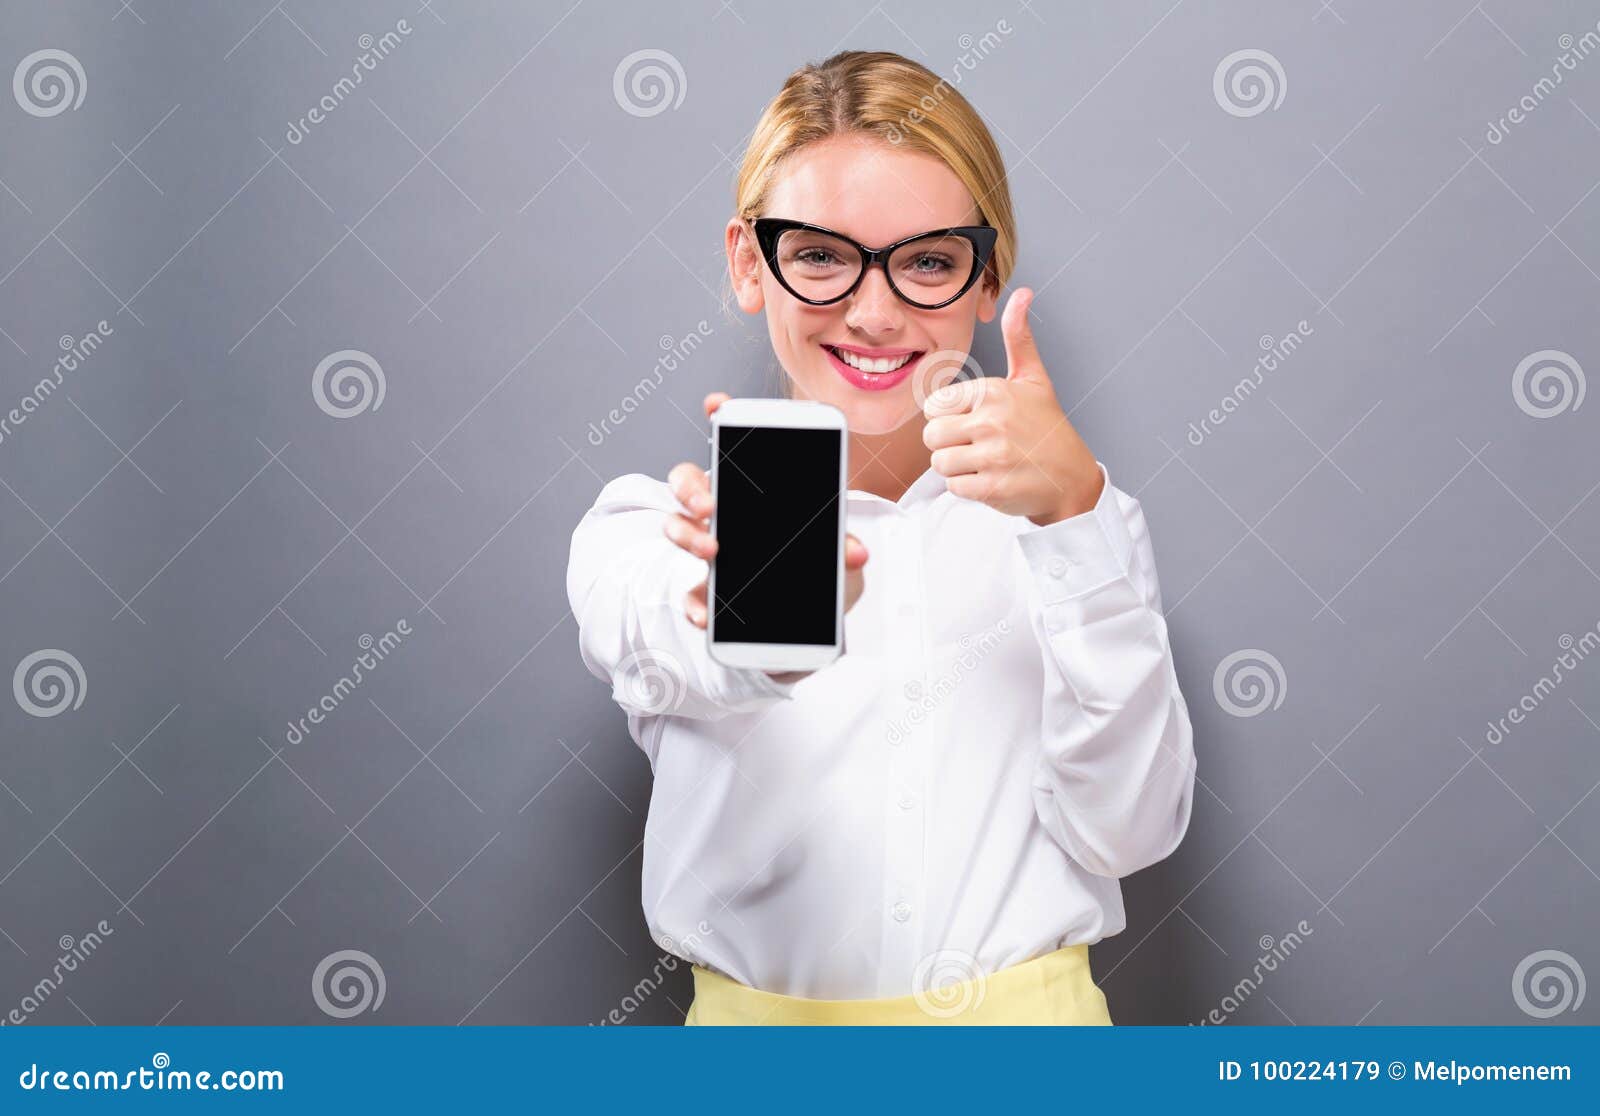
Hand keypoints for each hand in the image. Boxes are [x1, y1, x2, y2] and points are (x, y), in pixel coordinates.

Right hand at [664, 392, 868, 635]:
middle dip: (691, 487)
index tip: (717, 404)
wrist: (813, 619)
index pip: (732, 443)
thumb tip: (855, 551)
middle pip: (688, 482)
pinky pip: (690, 592)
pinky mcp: (708, 592)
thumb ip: (842, 545)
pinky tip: (707, 614)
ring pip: (677, 527)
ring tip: (710, 549)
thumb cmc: (818, 566)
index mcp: (753, 488)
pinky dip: (694, 604)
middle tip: (709, 504)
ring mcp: (710, 548)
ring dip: (687, 534)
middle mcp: (724, 511)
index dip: (720, 417)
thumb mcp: (836, 551)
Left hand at [922, 288, 1103, 525]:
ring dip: (957, 467)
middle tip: (976, 445)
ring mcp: (993, 456)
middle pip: (931, 436)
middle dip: (948, 443)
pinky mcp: (993, 488)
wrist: (1072, 478)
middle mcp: (992, 422)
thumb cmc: (1047, 427)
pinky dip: (967, 487)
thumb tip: (1022, 294)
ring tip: (984, 461)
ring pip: (939, 463)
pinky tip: (991, 478)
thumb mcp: (1033, 378)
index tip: (972, 421)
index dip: (948, 416)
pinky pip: (953, 487)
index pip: (934, 406)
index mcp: (993, 392)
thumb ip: (1018, 338)